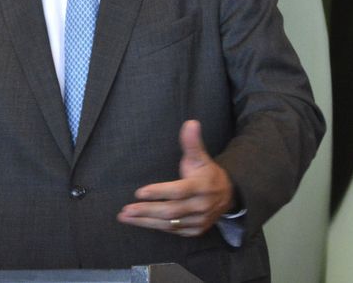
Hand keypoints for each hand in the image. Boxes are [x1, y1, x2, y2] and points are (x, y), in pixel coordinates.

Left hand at [116, 120, 234, 236]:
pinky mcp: (195, 231)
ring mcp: (198, 221)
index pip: (179, 191)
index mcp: (201, 187)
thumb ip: (192, 142)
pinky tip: (140, 222)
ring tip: (125, 216)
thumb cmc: (206, 173)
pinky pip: (172, 231)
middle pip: (171, 211)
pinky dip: (155, 226)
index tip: (139, 192)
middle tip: (126, 209)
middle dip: (147, 210)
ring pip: (169, 224)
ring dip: (145, 221)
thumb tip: (191, 123)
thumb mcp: (200, 157)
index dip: (159, 192)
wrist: (227, 195)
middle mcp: (200, 206)